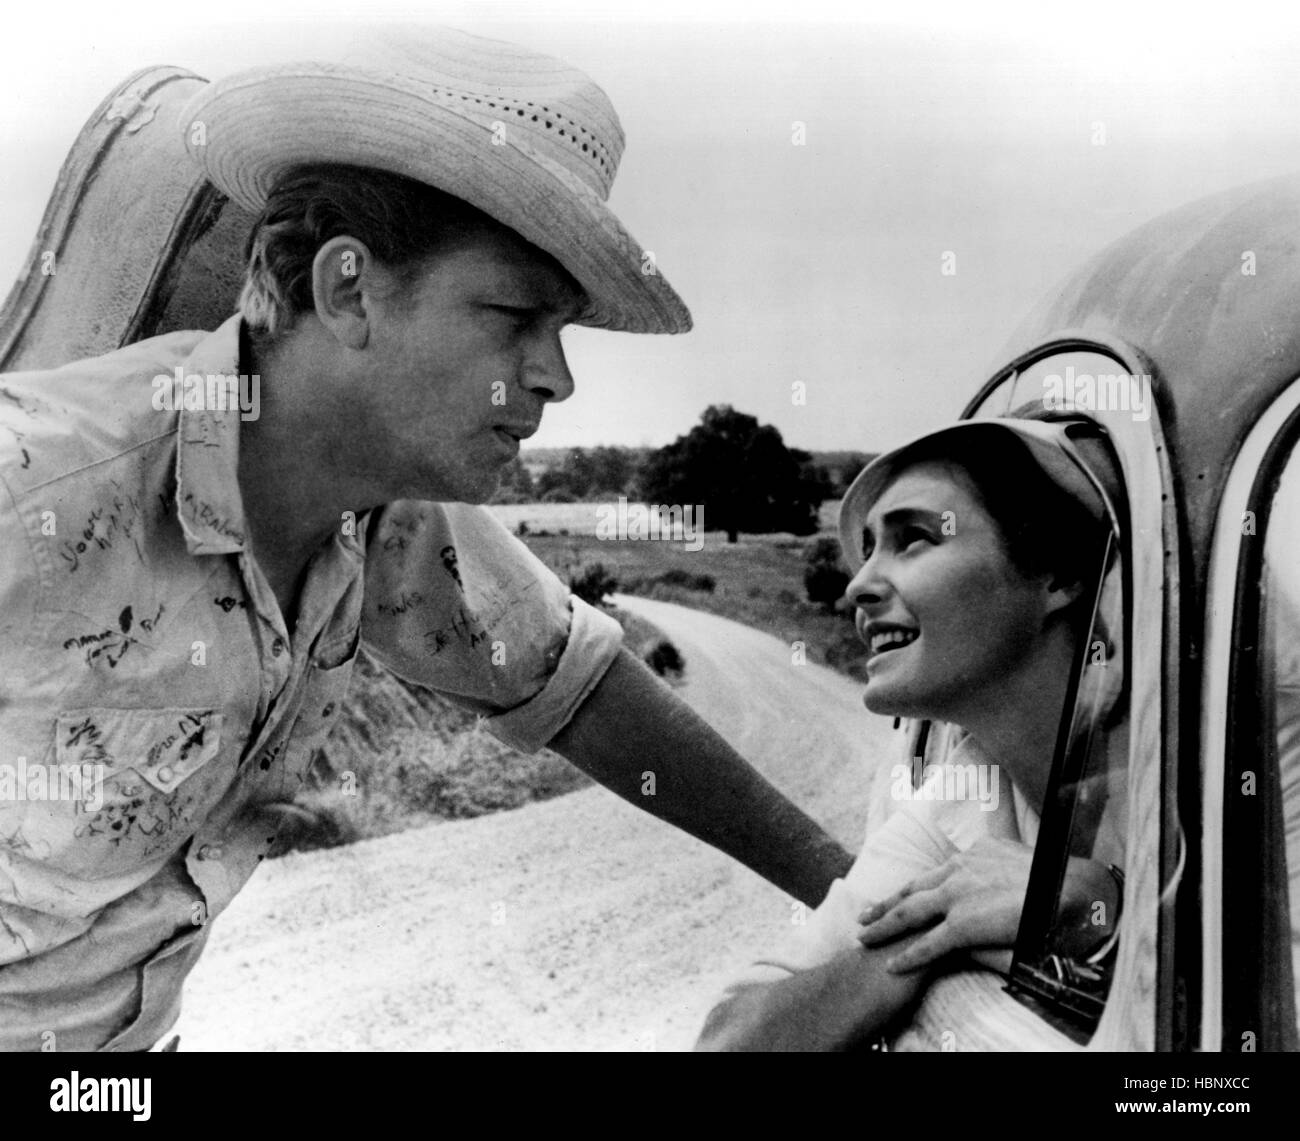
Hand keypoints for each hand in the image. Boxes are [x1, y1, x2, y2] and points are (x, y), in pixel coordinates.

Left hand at [857, 839, 1120, 972]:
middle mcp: (960, 869)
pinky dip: (909, 954)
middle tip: (865, 914)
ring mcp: (958, 896)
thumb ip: (995, 871)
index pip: (935, 872)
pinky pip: (929, 943)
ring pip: (909, 912)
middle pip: (913, 889)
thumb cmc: (1056, 878)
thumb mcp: (1019, 861)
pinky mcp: (963, 924)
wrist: (1072, 887)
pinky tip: (894, 963)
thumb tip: (987, 882)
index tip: (899, 895)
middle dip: (886, 903)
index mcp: (974, 854)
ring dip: (884, 925)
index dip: (914, 887)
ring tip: (865, 936)